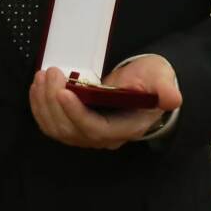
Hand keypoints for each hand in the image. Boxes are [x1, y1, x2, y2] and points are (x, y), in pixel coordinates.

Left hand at [29, 56, 181, 149]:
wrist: (144, 86)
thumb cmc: (151, 81)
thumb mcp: (161, 79)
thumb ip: (164, 89)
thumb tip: (172, 98)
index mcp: (124, 128)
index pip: (95, 129)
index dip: (76, 113)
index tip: (63, 91)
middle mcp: (103, 137)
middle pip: (70, 130)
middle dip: (54, 102)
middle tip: (52, 72)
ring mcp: (86, 133)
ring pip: (57, 128)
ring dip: (43, 103)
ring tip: (43, 76)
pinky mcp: (74, 125)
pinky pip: (51, 124)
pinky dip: (39, 106)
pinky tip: (37, 86)